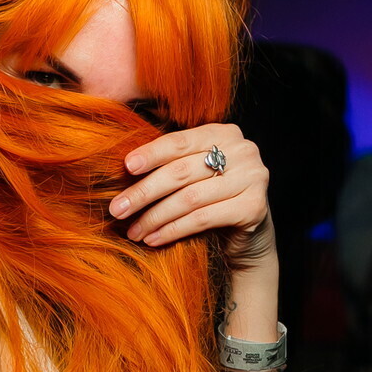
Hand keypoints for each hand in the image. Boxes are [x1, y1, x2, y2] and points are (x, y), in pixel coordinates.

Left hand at [109, 123, 276, 269]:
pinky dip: (173, 230)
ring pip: (189, 198)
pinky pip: (203, 219)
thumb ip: (171, 163)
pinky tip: (154, 238)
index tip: (125, 168)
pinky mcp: (253, 207)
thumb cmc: (211, 201)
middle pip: (181, 171)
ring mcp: (253, 178)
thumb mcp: (193, 175)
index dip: (150, 154)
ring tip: (134, 231)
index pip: (179, 141)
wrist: (248, 237)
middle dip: (144, 192)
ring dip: (155, 217)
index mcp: (223, 133)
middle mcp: (243, 150)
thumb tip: (124, 169)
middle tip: (118, 209)